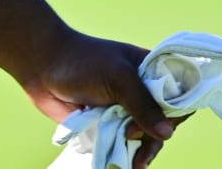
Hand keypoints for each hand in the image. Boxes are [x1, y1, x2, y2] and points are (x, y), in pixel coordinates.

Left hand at [21, 29, 181, 168]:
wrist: (42, 68)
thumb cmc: (81, 62)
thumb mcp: (118, 77)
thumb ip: (143, 104)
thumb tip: (166, 133)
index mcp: (149, 70)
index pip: (179, 93)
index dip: (178, 111)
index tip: (166, 126)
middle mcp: (140, 90)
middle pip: (164, 121)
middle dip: (154, 136)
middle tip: (133, 136)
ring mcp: (124, 109)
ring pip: (145, 136)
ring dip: (142, 150)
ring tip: (133, 162)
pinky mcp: (108, 124)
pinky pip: (125, 144)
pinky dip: (127, 154)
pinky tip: (127, 165)